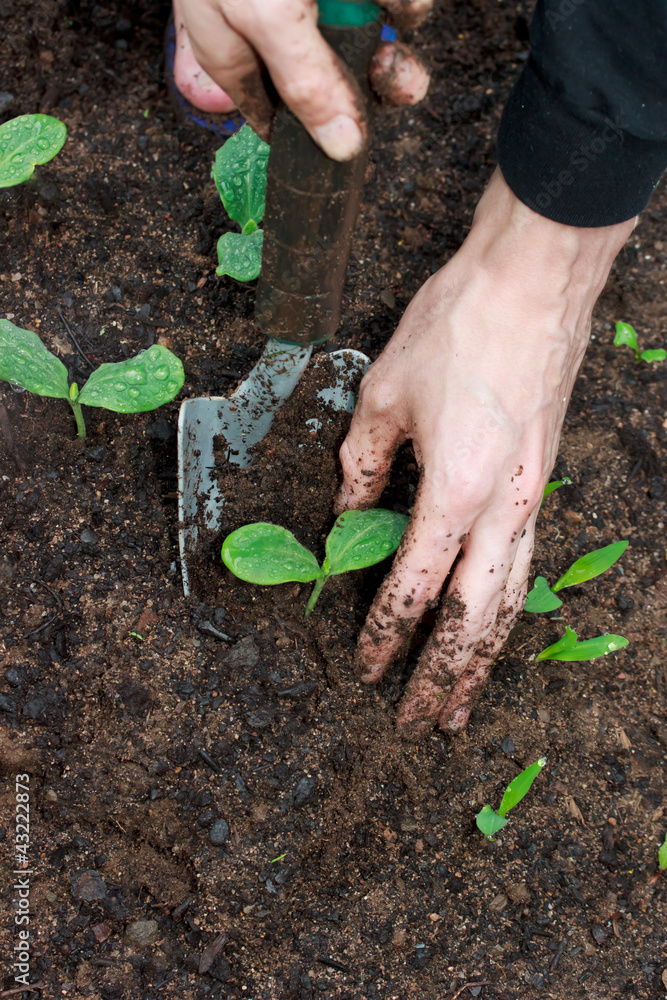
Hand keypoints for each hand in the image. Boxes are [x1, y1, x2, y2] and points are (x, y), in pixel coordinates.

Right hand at [177, 0, 430, 157]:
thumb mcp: (267, 15)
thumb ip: (305, 82)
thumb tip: (340, 149)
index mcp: (237, 46)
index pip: (275, 112)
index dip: (314, 133)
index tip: (352, 148)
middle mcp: (277, 21)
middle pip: (335, 74)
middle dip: (375, 76)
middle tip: (400, 76)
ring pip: (369, 26)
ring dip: (396, 19)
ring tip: (394, 3)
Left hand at [336, 169, 634, 733]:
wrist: (535, 282)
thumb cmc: (460, 327)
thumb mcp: (384, 395)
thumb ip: (361, 464)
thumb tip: (347, 509)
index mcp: (455, 490)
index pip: (414, 587)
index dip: (384, 634)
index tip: (364, 668)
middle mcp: (503, 508)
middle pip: (476, 619)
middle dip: (443, 676)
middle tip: (419, 723)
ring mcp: (530, 498)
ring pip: (510, 602)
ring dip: (484, 659)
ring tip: (462, 703)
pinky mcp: (540, 482)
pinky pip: (523, 566)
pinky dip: (504, 610)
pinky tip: (491, 626)